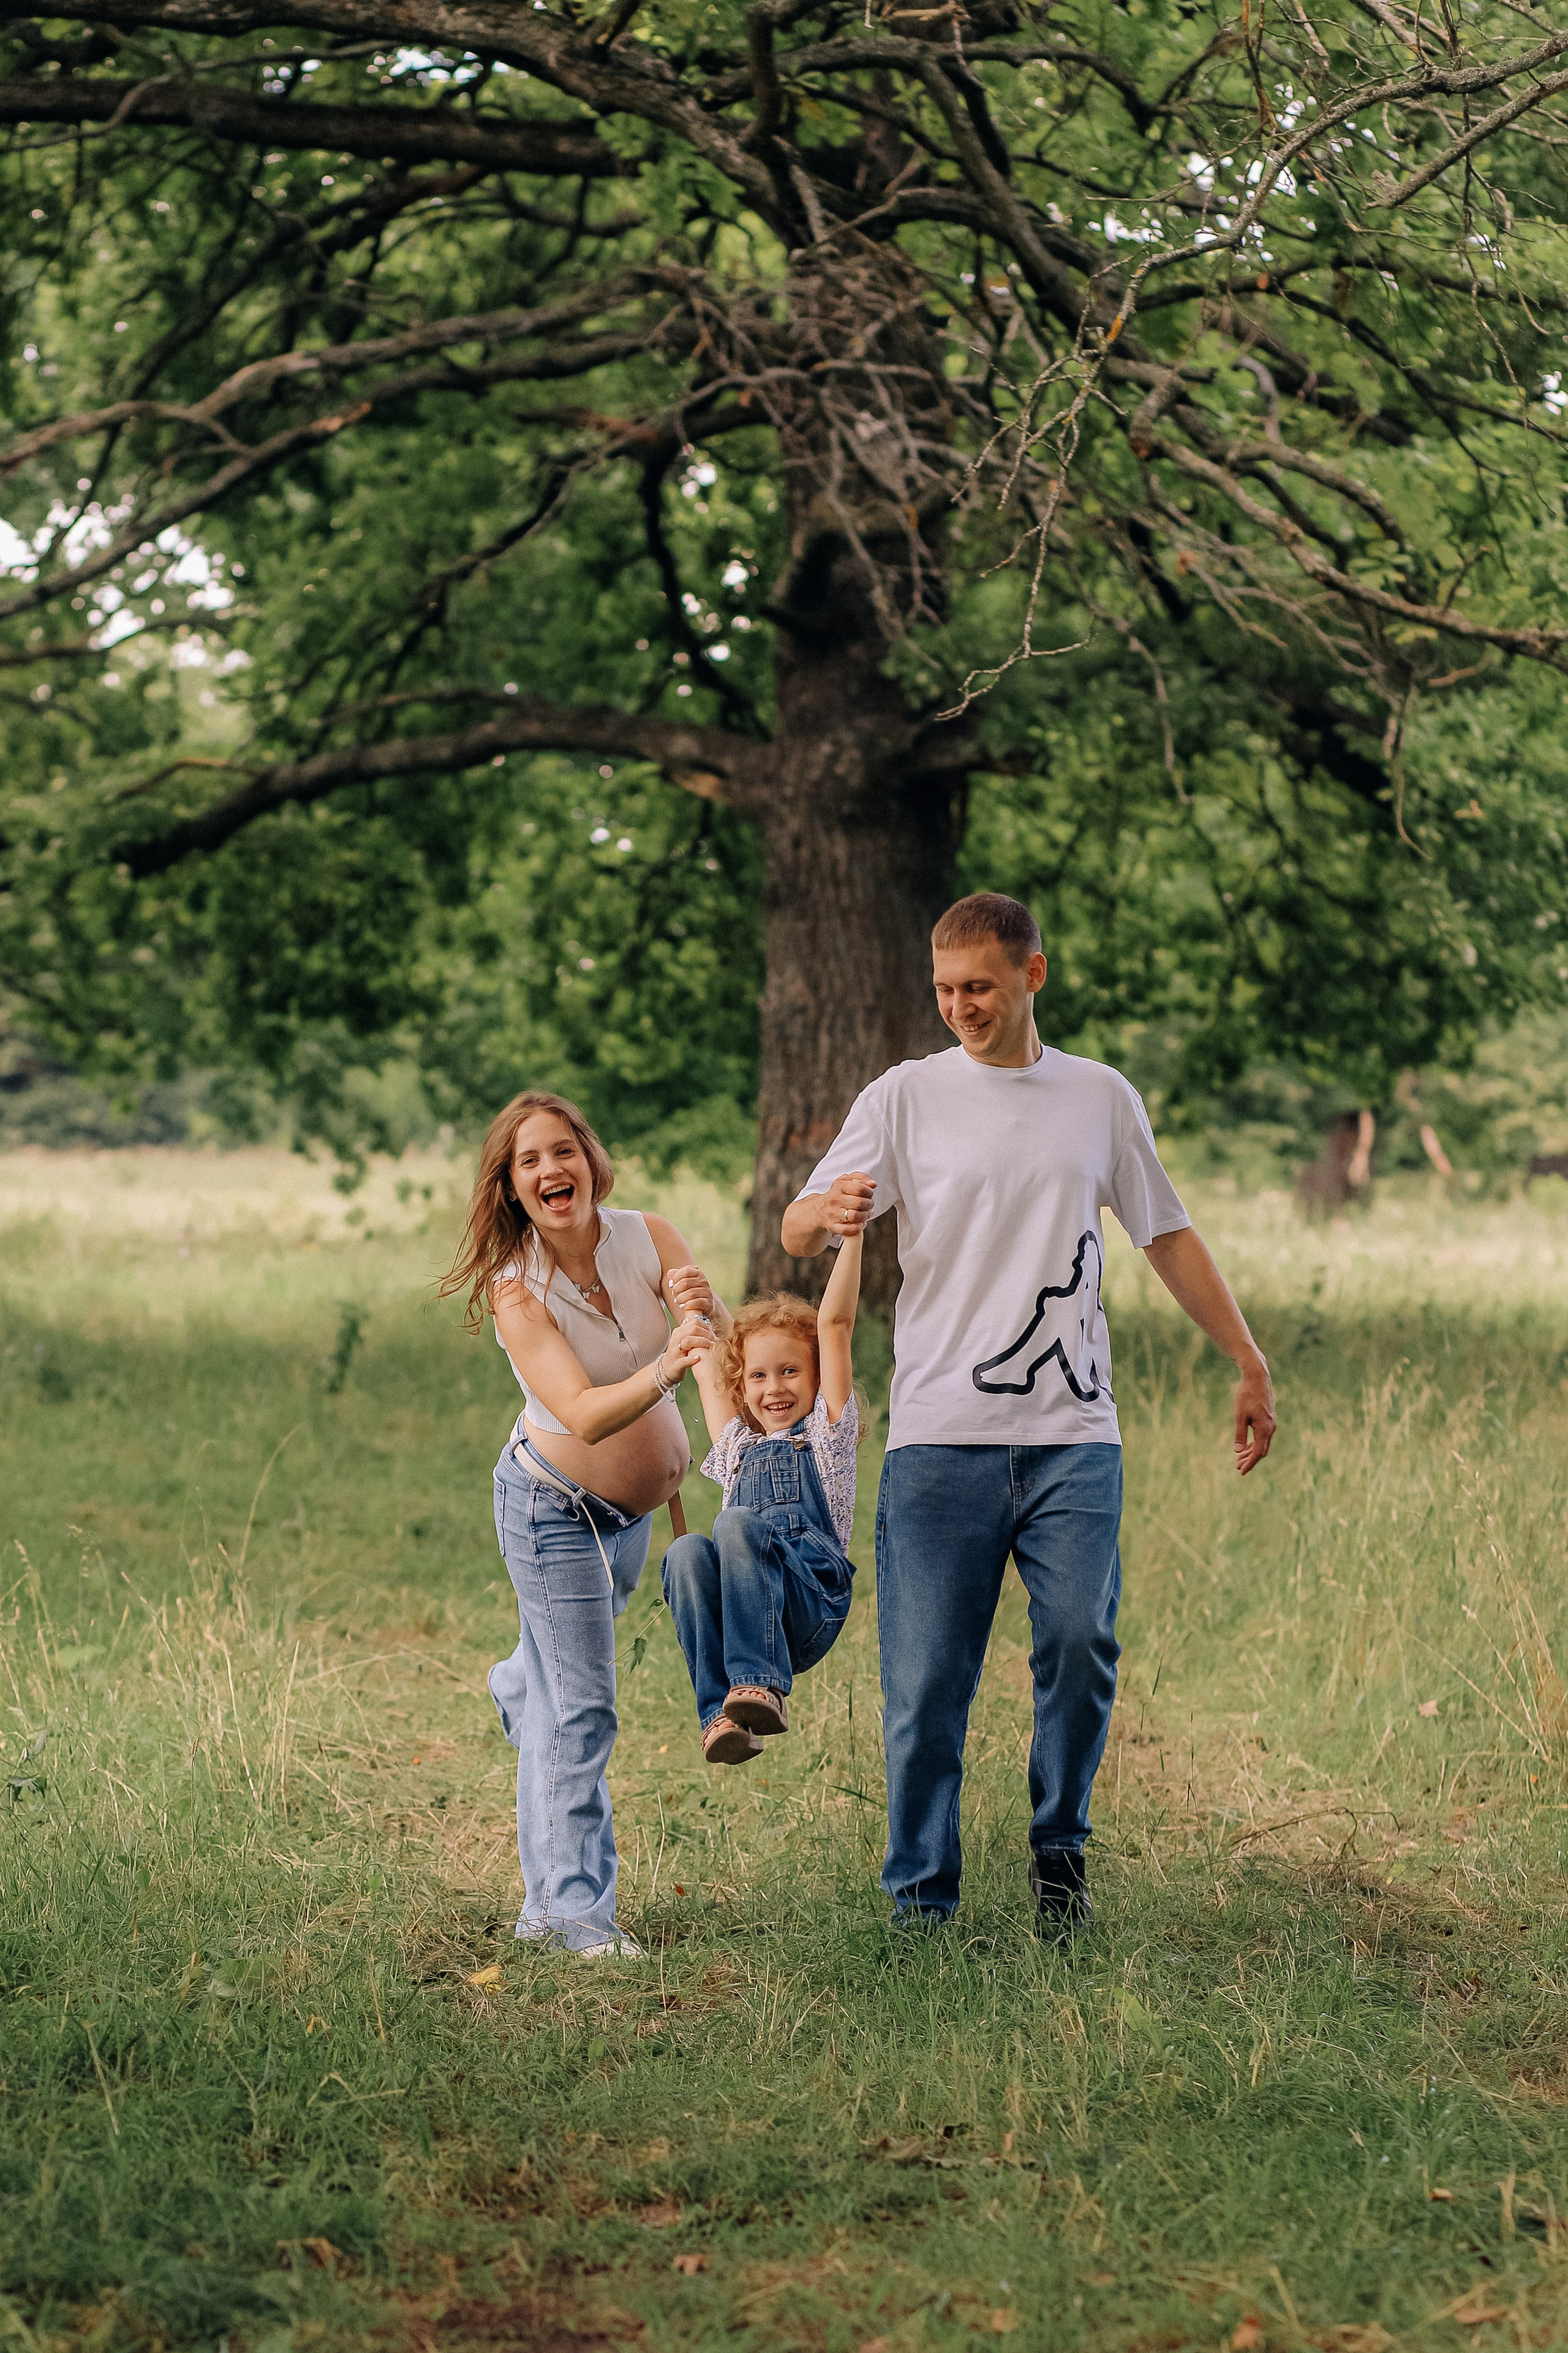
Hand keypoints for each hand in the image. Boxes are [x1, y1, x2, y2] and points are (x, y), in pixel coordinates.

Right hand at [659, 1313, 713, 1387]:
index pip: (694, 1322)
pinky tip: (699, 1357)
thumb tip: (710, 1326)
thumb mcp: (685, 1341)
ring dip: (702, 1342)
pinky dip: (692, 1359)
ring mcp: (675, 1352)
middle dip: (706, 1333)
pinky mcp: (676, 1364)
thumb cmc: (680, 1354)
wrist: (667, 1370)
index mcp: (679, 1332)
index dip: (706, 1326)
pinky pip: (684, 1360)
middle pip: (692, 1329)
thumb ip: (694, 1333)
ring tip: (710, 1346)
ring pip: (688, 1341)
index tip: (713, 1333)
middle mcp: (676, 1339)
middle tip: (714, 1340)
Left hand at [664, 1263, 714, 1321]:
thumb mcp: (683, 1282)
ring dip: (680, 1298)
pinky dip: (687, 1305)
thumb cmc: (690, 1291)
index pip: (686, 1271)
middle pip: (686, 1282)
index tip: (671, 1284)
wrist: (704, 1305)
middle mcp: (704, 1281)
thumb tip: (670, 1273)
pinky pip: (697, 1303)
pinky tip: (683, 1306)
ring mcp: (707, 1292)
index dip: (675, 1277)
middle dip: (676, 1289)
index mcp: (698, 1273)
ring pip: (691, 1293)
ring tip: (676, 1301)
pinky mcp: (709, 1303)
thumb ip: (675, 1275)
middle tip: (673, 1294)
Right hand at [823, 1171, 875, 1238]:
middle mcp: (834, 1200)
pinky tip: (859, 1223)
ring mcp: (833, 1214)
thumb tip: (873, 1184)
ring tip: (865, 1214)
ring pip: (855, 1217)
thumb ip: (862, 1178)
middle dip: (869, 1204)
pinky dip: (858, 1227)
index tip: (869, 1194)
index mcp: (839, 1186)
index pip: (859, 1188)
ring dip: (865, 1216)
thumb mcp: (847, 1180)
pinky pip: (849, 1230)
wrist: (819, 1210)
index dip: (869, 1192)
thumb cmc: (838, 1194)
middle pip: (860, 1203)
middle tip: (869, 1204)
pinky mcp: (833, 1227)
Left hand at [1234, 1353, 1275, 1475]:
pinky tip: (1246, 1446)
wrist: (1257, 1378)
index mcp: (1264, 1429)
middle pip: (1261, 1450)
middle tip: (1237, 1467)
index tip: (1241, 1471)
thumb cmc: (1246, 1395)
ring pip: (1262, 1444)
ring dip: (1251, 1452)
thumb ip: (1240, 1434)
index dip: (1250, 1463)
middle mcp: (1270, 1428)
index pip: (1258, 1453)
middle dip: (1250, 1459)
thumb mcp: (1240, 1415)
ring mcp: (1271, 1424)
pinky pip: (1263, 1436)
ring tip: (1239, 1459)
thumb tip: (1237, 1451)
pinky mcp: (1268, 1419)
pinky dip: (1254, 1443)